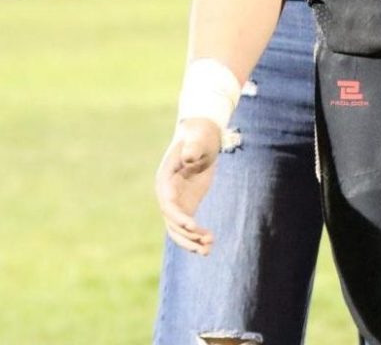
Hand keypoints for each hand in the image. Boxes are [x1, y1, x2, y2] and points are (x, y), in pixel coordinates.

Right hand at [155, 117, 221, 253]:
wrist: (203, 135)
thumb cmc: (199, 134)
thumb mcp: (198, 138)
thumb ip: (193, 148)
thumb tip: (189, 157)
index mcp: (165, 179)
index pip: (168, 204)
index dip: (179, 217)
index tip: (193, 226)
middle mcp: (167, 194)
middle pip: (171, 222)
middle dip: (187, 235)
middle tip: (205, 242)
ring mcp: (176, 201)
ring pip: (178, 230)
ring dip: (191, 242)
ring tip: (208, 249)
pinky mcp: (187, 204)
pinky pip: (188, 226)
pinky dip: (197, 236)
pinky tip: (210, 243)